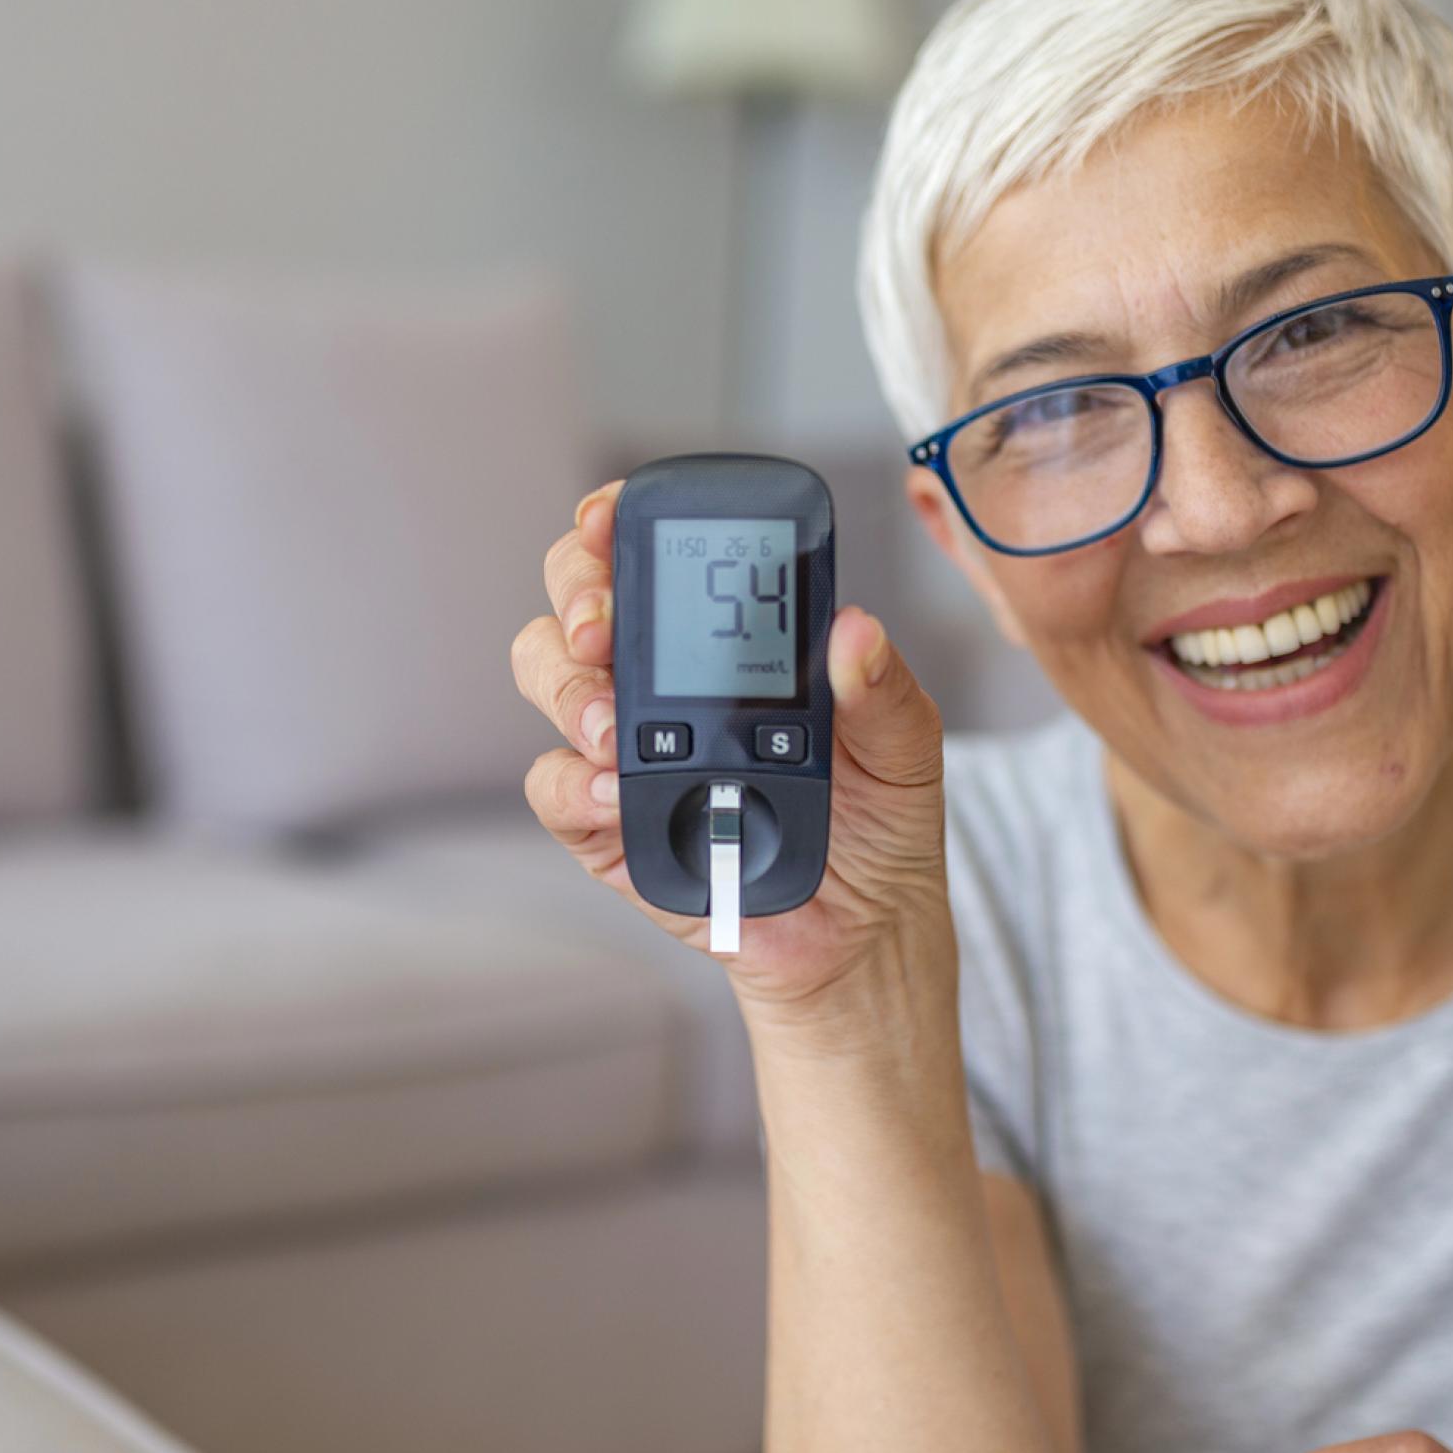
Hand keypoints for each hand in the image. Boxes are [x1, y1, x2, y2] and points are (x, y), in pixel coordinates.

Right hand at [510, 480, 950, 1016]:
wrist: (861, 933)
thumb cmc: (877, 825)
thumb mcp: (904, 746)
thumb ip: (882, 687)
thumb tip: (856, 630)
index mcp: (728, 640)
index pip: (655, 557)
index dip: (616, 523)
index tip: (608, 518)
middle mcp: (665, 681)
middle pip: (577, 600)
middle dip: (576, 594)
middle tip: (601, 628)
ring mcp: (626, 747)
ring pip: (547, 675)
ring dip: (568, 687)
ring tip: (614, 727)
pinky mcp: (607, 823)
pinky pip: (553, 785)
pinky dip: (573, 781)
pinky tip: (616, 788)